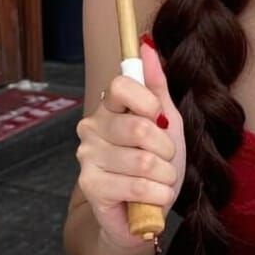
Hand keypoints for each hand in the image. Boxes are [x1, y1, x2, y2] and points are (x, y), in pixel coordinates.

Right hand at [75, 41, 185, 250]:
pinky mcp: (91, 187)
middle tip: (165, 159)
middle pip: (139, 127)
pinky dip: (158, 194)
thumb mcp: (167, 119)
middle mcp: (92, 127)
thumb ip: (156, 84)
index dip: (148, 102)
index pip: (122, 84)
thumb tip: (147, 44)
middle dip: (165, 148)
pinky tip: (154, 197)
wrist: (147, 210)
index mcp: (109, 106)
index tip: (160, 118)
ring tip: (160, 180)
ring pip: (143, 161)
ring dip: (165, 175)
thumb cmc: (157, 163)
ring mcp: (88, 157)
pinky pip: (138, 185)